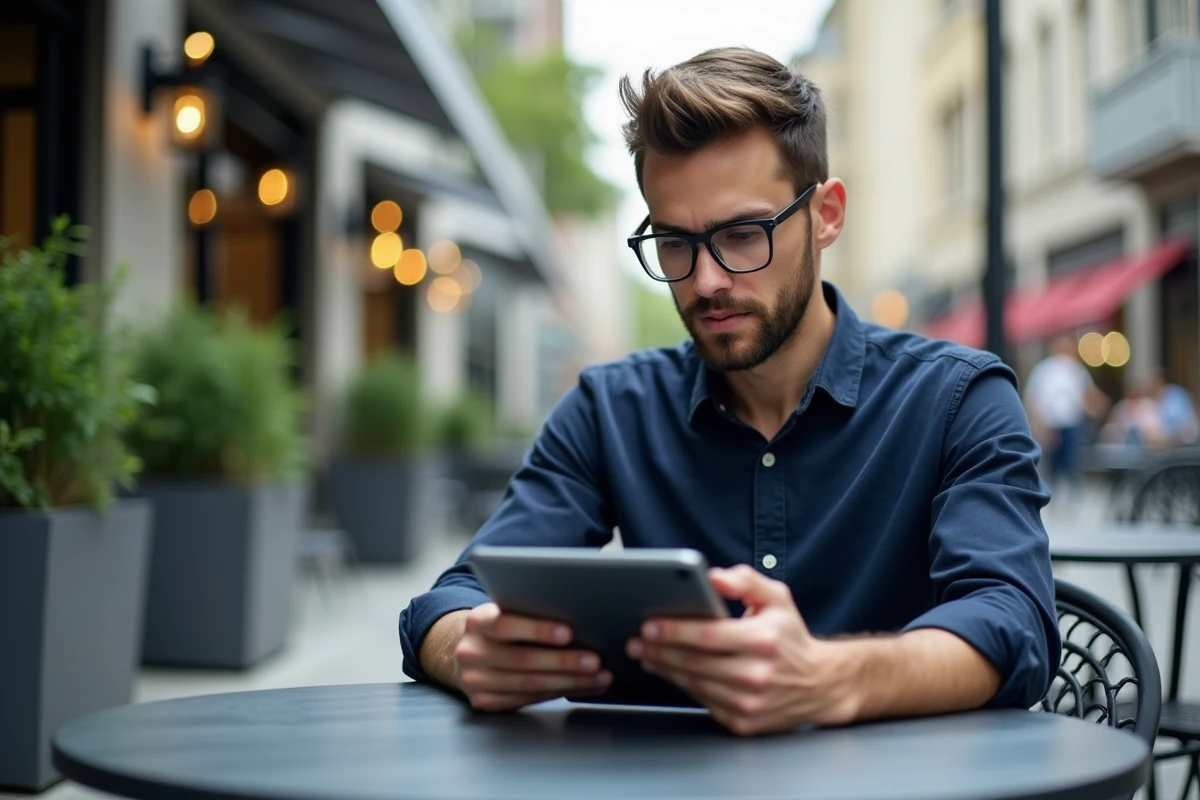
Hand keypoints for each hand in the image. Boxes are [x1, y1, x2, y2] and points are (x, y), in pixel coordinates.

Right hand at [453, 603, 611, 711]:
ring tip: (599, 677)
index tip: (569, 633)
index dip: (538, 630)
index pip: (506, 625)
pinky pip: (529, 700)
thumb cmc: (499, 628)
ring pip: (529, 685)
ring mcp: (476, 681)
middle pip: (522, 660)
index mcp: (477, 622)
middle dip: (564, 662)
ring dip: (570, 682)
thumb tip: (579, 617)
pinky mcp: (485, 702)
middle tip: (596, 661)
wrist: (467, 653)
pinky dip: (561, 693)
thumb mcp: (504, 611)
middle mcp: (471, 653)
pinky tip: (583, 687)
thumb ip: (528, 612)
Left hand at [626, 565, 857, 735]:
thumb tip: (714, 577)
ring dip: (665, 669)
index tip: (649, 625)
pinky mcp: (744, 723)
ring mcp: (749, 704)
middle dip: (660, 651)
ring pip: (694, 685)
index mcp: (764, 641)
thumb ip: (745, 580)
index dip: (674, 631)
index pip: (708, 635)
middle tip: (637, 641)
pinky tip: (670, 673)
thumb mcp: (776, 598)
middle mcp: (757, 675)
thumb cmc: (791, 637)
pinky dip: (684, 687)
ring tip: (646, 655)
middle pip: (694, 663)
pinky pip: (703, 702)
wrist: (821, 685)